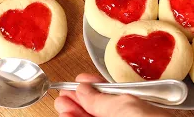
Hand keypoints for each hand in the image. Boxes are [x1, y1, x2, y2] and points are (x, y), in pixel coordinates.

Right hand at [54, 73, 171, 116]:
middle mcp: (122, 115)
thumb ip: (101, 99)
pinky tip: (67, 116)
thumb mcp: (123, 106)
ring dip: (74, 111)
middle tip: (64, 93)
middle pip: (96, 106)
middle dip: (78, 99)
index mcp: (131, 104)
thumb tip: (84, 88)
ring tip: (62, 104)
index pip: (108, 93)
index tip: (78, 81)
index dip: (92, 86)